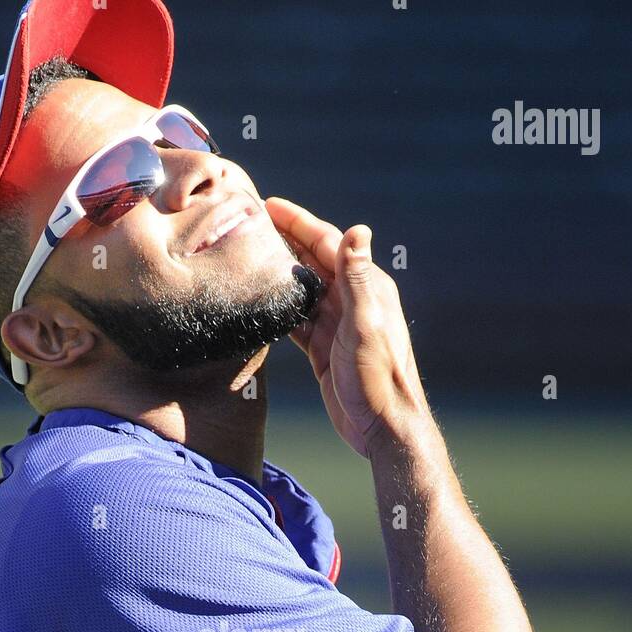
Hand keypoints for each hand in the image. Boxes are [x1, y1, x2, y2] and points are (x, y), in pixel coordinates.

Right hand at [265, 195, 429, 456]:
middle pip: (312, 260)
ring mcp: (336, 324)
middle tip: (251, 222)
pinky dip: (280, 306)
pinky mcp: (324, 348)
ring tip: (248, 254)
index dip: (299, 221)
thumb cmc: (379, 378)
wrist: (382, 426)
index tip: (270, 205)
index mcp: (365, 287)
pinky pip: (298, 319)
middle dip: (285, 238)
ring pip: (303, 287)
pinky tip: (261, 299)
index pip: (328, 243)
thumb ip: (358, 278)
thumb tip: (357, 230)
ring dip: (279, 270)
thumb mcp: (366, 324)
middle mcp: (351, 300)